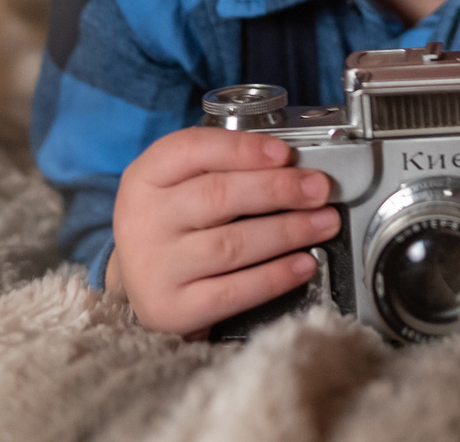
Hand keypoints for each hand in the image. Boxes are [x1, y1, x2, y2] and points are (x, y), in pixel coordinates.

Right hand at [107, 126, 338, 336]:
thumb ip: (222, 168)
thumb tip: (290, 167)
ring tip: (324, 223)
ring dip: (288, 232)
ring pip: (231, 245)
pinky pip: (233, 292)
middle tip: (319, 188)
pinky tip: (304, 264)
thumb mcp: (178, 185)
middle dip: (278, 189)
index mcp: (144, 178)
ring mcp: (156, 268)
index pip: (191, 150)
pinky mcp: (173, 309)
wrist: (135, 286)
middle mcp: (144, 221)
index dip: (242, 149)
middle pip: (217, 196)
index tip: (285, 153)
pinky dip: (275, 277)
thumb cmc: (170, 224)